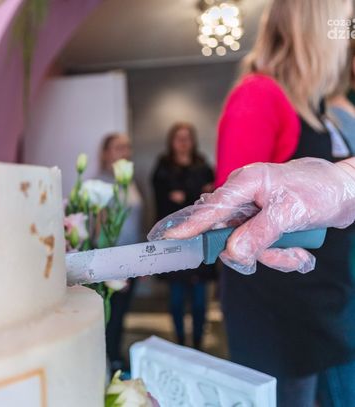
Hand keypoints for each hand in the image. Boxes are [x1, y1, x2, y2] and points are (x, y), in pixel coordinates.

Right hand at [148, 158, 354, 274]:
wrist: (349, 192)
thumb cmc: (320, 190)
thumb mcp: (290, 212)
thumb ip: (258, 233)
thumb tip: (232, 252)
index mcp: (244, 184)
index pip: (210, 209)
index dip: (189, 226)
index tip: (167, 239)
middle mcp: (244, 198)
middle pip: (227, 234)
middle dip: (254, 251)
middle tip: (278, 253)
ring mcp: (254, 212)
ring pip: (247, 247)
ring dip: (274, 256)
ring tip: (298, 252)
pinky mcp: (264, 224)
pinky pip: (261, 249)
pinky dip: (281, 255)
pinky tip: (300, 251)